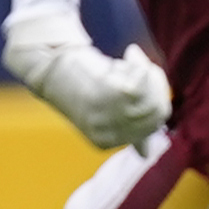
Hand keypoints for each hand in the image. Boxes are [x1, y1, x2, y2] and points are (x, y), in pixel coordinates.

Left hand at [5, 3, 172, 149]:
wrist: (49, 64)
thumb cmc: (79, 81)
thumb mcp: (104, 109)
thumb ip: (124, 131)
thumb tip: (145, 154)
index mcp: (104, 141)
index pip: (152, 125)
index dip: (159, 99)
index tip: (150, 76)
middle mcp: (104, 134)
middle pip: (156, 111)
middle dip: (157, 83)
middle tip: (144, 65)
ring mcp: (104, 116)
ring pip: (150, 96)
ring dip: (146, 71)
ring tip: (130, 59)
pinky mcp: (104, 96)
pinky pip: (142, 81)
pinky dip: (139, 63)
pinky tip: (130, 54)